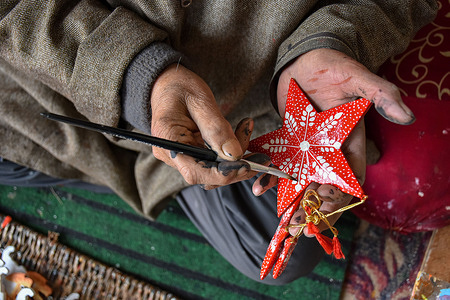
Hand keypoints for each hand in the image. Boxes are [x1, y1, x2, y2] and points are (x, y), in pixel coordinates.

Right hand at [150, 64, 260, 188]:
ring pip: (213, 170)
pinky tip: (238, 135)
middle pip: (207, 174)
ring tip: (246, 131)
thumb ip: (216, 128)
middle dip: (235, 165)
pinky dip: (229, 153)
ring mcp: (180, 157)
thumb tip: (234, 154)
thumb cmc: (178, 86)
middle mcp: (171, 155)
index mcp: (168, 141)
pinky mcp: (189, 155)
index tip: (247, 163)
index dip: (224, 172)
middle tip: (257, 150)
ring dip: (235, 158)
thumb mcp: (200, 100)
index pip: (196, 171)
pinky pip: (212, 162)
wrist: (166, 82)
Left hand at [254, 48, 411, 233]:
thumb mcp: (358, 78)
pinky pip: (279, 163)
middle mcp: (329, 149)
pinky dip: (270, 175)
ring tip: (282, 214)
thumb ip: (380, 94)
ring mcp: (307, 147)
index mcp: (350, 140)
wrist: (305, 59)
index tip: (329, 199)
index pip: (353, 174)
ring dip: (292, 198)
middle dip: (316, 203)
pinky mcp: (287, 142)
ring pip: (301, 179)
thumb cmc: (334, 66)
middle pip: (326, 184)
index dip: (344, 191)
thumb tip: (406, 115)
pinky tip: (258, 187)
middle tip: (302, 219)